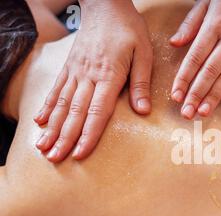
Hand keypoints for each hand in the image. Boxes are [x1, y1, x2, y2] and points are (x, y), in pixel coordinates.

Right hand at [34, 0, 152, 161]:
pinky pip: (56, 89)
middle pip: (75, 112)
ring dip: (53, 127)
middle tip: (56, 159)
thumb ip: (141, 82)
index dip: (89, 134)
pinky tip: (39, 122)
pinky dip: (47, 107)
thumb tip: (142, 111)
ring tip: (44, 147)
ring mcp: (76, 71)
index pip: (98, 111)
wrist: (106, 5)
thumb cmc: (129, 29)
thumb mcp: (144, 53)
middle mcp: (88, 76)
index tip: (81, 154)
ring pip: (61, 104)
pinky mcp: (69, 66)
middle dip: (65, 138)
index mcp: (109, 75)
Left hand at [170, 0, 220, 118]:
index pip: (195, 57)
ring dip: (215, 96)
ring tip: (203, 112)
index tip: (175, 96)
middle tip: (187, 112)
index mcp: (214, 25)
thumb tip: (174, 43)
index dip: (184, 79)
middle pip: (210, 71)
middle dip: (197, 94)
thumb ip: (191, 24)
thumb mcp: (207, 2)